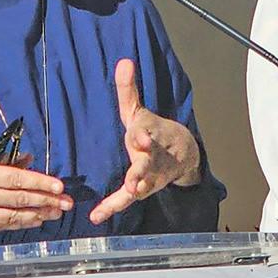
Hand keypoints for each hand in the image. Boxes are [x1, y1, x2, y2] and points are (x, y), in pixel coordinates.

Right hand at [0, 147, 73, 233]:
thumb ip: (0, 156)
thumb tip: (28, 159)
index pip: (17, 179)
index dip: (41, 183)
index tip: (59, 186)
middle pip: (21, 199)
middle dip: (48, 201)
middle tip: (67, 203)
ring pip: (15, 216)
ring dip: (39, 215)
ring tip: (57, 213)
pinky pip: (4, 226)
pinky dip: (22, 224)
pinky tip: (36, 220)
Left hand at [90, 59, 202, 222]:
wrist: (182, 155)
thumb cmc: (153, 130)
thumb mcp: (138, 110)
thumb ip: (127, 89)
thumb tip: (123, 61)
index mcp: (147, 132)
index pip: (145, 132)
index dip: (142, 135)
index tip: (141, 137)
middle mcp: (150, 155)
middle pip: (145, 162)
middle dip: (140, 169)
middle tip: (135, 179)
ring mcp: (148, 174)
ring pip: (141, 182)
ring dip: (134, 188)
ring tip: (129, 194)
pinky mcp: (140, 187)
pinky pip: (124, 199)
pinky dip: (111, 207)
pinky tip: (96, 216)